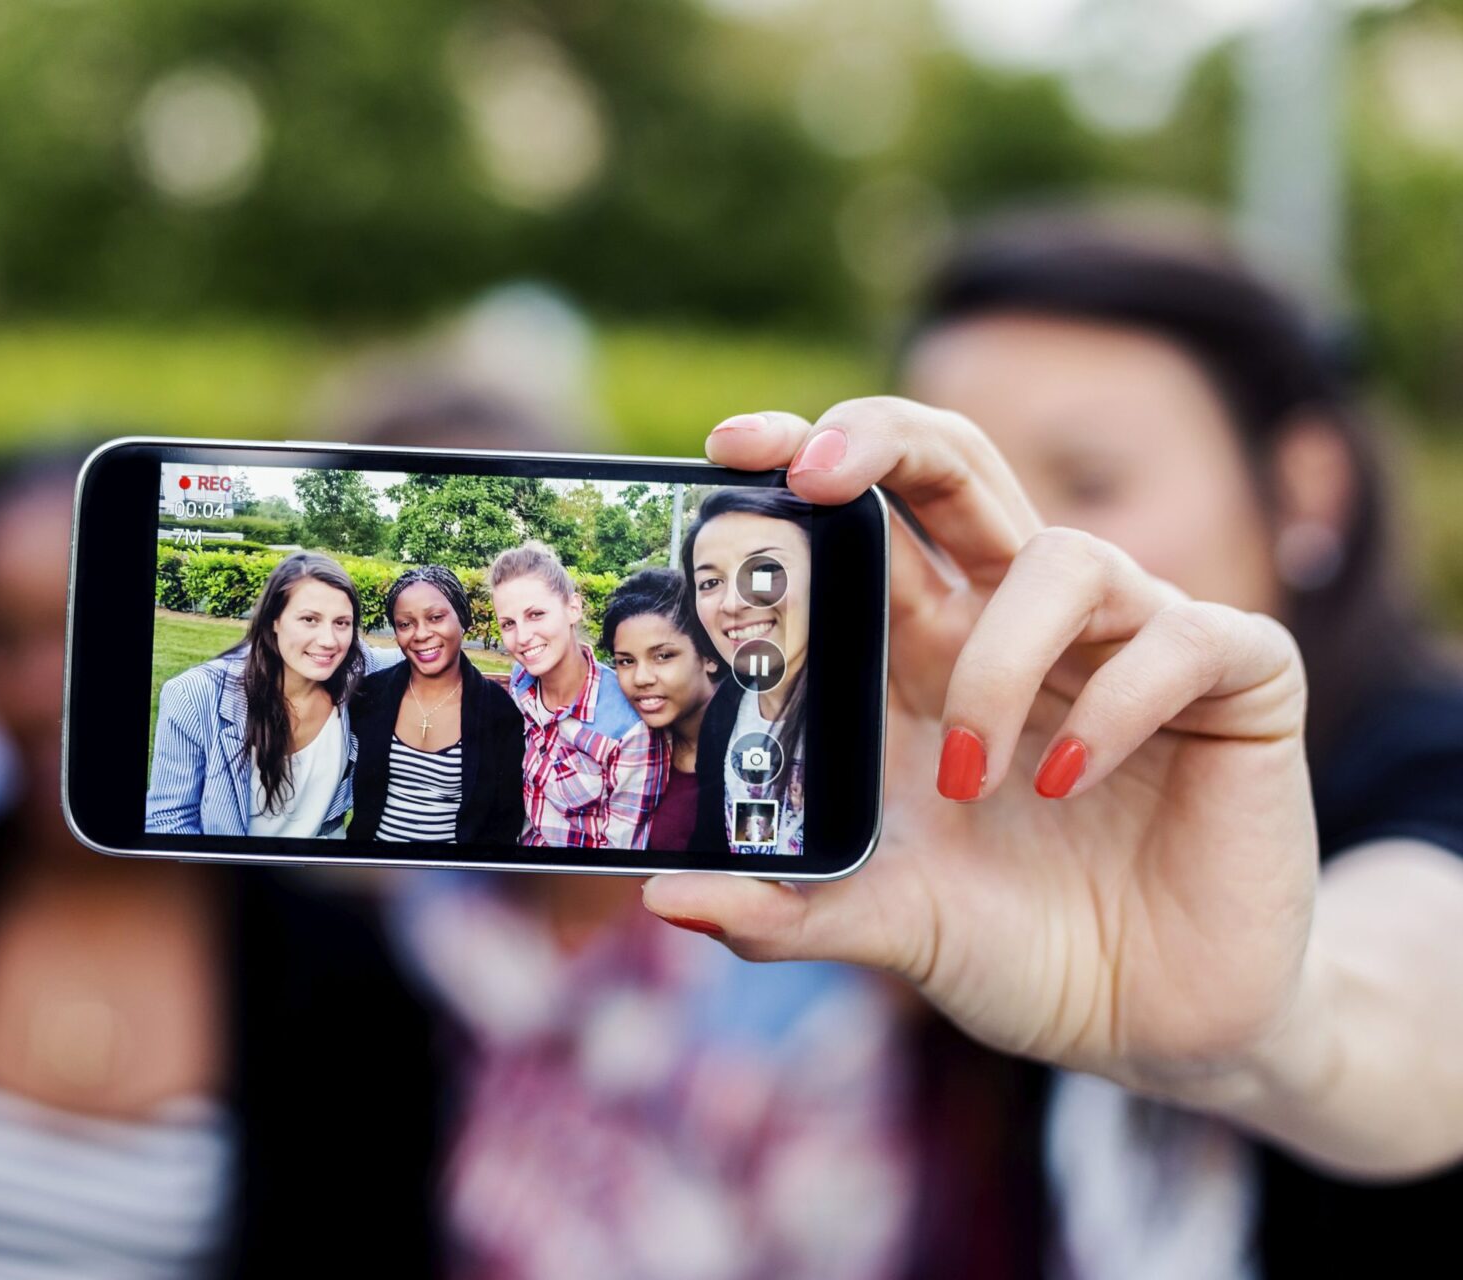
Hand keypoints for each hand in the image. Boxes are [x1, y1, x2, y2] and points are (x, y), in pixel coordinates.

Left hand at [647, 400, 1318, 1099]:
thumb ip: (786, 908)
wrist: (1154, 1027)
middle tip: (814, 472)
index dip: (809, 455)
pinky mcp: (1234, 680)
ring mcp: (1130, 641)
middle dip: (885, 439)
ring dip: (998, 664)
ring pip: (1064, 558)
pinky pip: (1178, 637)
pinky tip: (1072, 784)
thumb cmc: (1015, 946)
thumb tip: (666, 897)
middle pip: (958, 465)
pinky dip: (1115, 706)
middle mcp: (1021, 625)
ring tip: (968, 778)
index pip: (869, 514)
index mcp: (927, 654)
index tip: (727, 446)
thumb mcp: (888, 925)